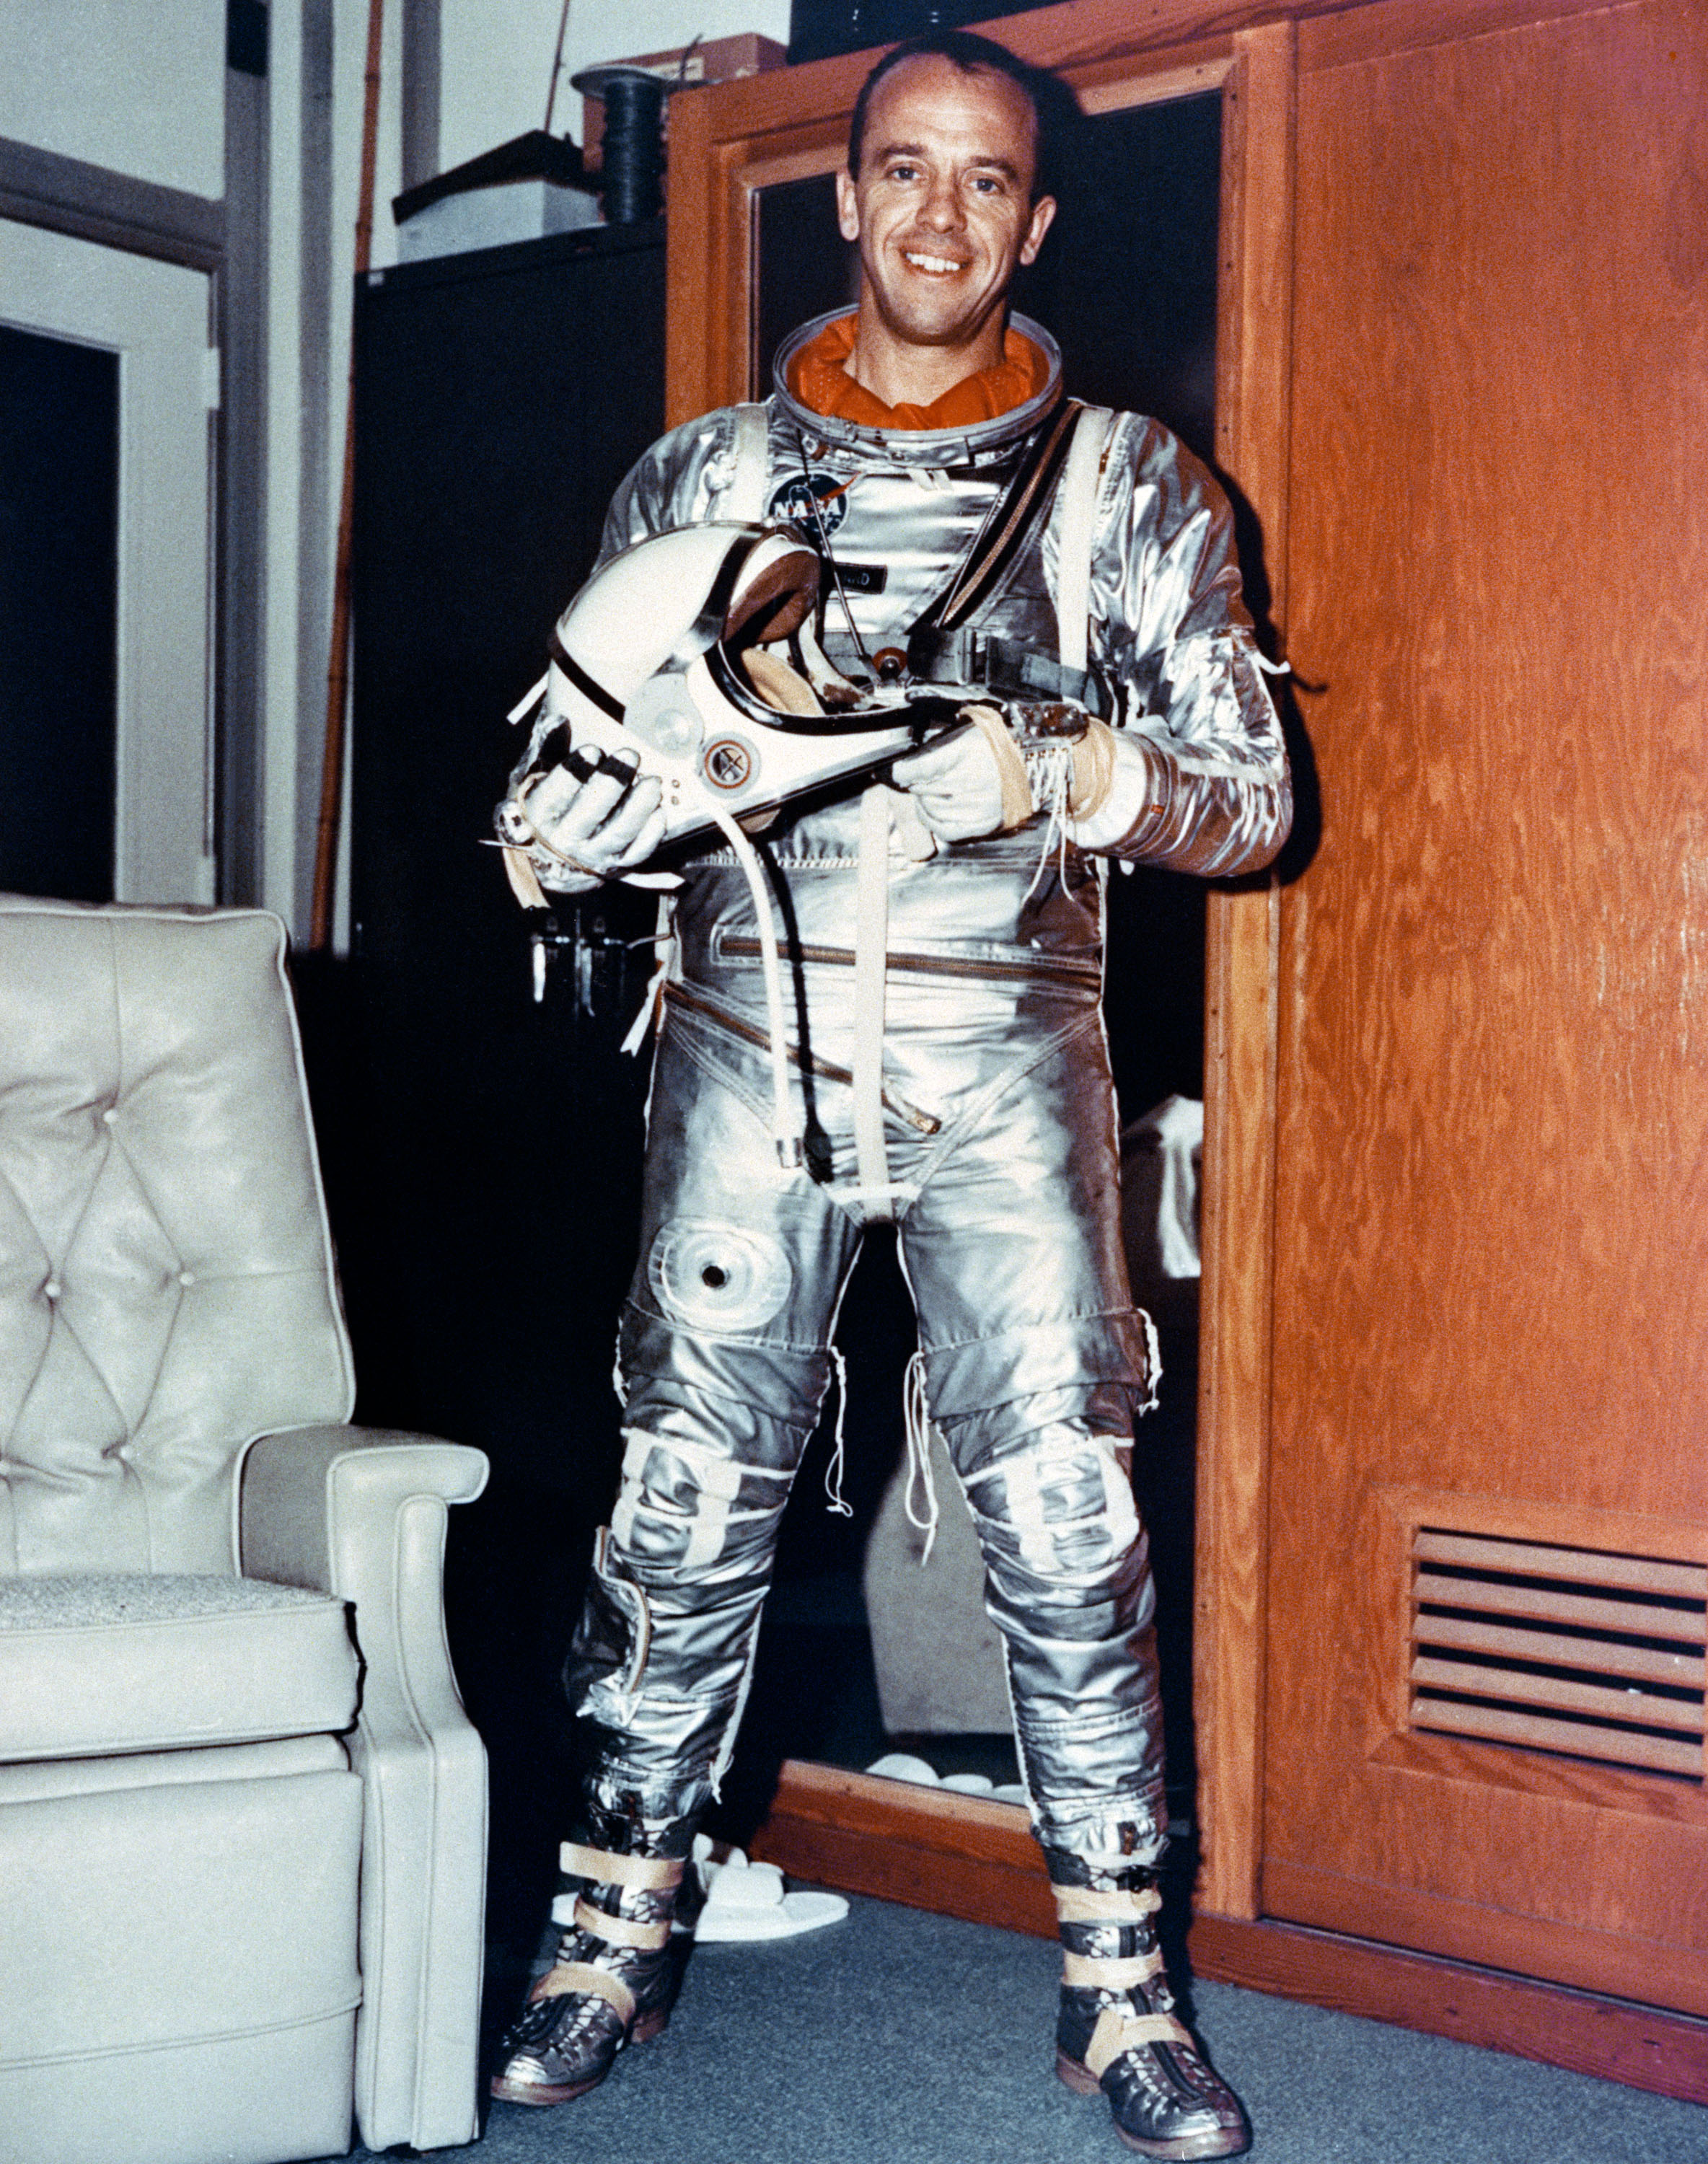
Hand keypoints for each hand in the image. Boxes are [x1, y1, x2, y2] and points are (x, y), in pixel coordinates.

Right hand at [497, 746, 665, 890]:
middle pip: (590, 812)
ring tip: (652, 782)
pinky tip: (659, 811)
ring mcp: (593, 854)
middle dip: (612, 783)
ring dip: (638, 806)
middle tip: (629, 756)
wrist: (552, 859)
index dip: (574, 771)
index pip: (555, 793)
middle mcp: (565, 838)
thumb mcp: (538, 777)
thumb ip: (548, 748)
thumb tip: (559, 721)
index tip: (593, 751)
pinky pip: (637, 852)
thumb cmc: (549, 807)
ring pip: (618, 832)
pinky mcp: (616, 864)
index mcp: (541, 814)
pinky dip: (651, 834)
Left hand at [888, 723, 1008, 841]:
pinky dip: (933, 822)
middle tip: (916, 780)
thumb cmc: (995, 747)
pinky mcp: (981, 824)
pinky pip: (945, 830)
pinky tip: (933, 812)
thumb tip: (904, 764)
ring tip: (929, 794)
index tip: (893, 771)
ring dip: (923, 803)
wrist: (1032, 764)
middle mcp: (968, 781)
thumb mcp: (964, 734)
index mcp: (962, 753)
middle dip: (914, 785)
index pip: (916, 769)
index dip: (899, 771)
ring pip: (929, 811)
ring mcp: (975, 806)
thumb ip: (934, 748)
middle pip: (920, 790)